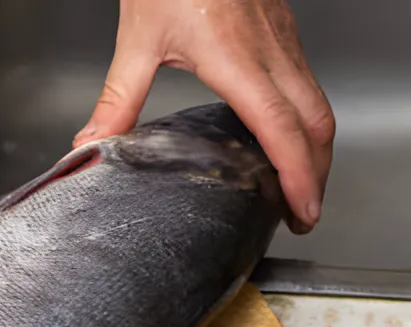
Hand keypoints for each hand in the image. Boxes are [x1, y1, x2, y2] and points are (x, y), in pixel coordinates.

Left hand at [75, 0, 334, 233]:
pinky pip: (307, 81)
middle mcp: (271, 49)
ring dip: (315, 148)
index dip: (298, 175)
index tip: (302, 209)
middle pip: (315, 123)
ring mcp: (282, 37)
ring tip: (299, 184)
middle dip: (316, 174)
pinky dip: (307, 118)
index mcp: (238, 60)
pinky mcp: (282, 28)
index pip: (281, 129)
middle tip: (302, 214)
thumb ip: (118, 99)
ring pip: (318, 101)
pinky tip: (285, 134)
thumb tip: (93, 144)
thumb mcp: (138, 39)